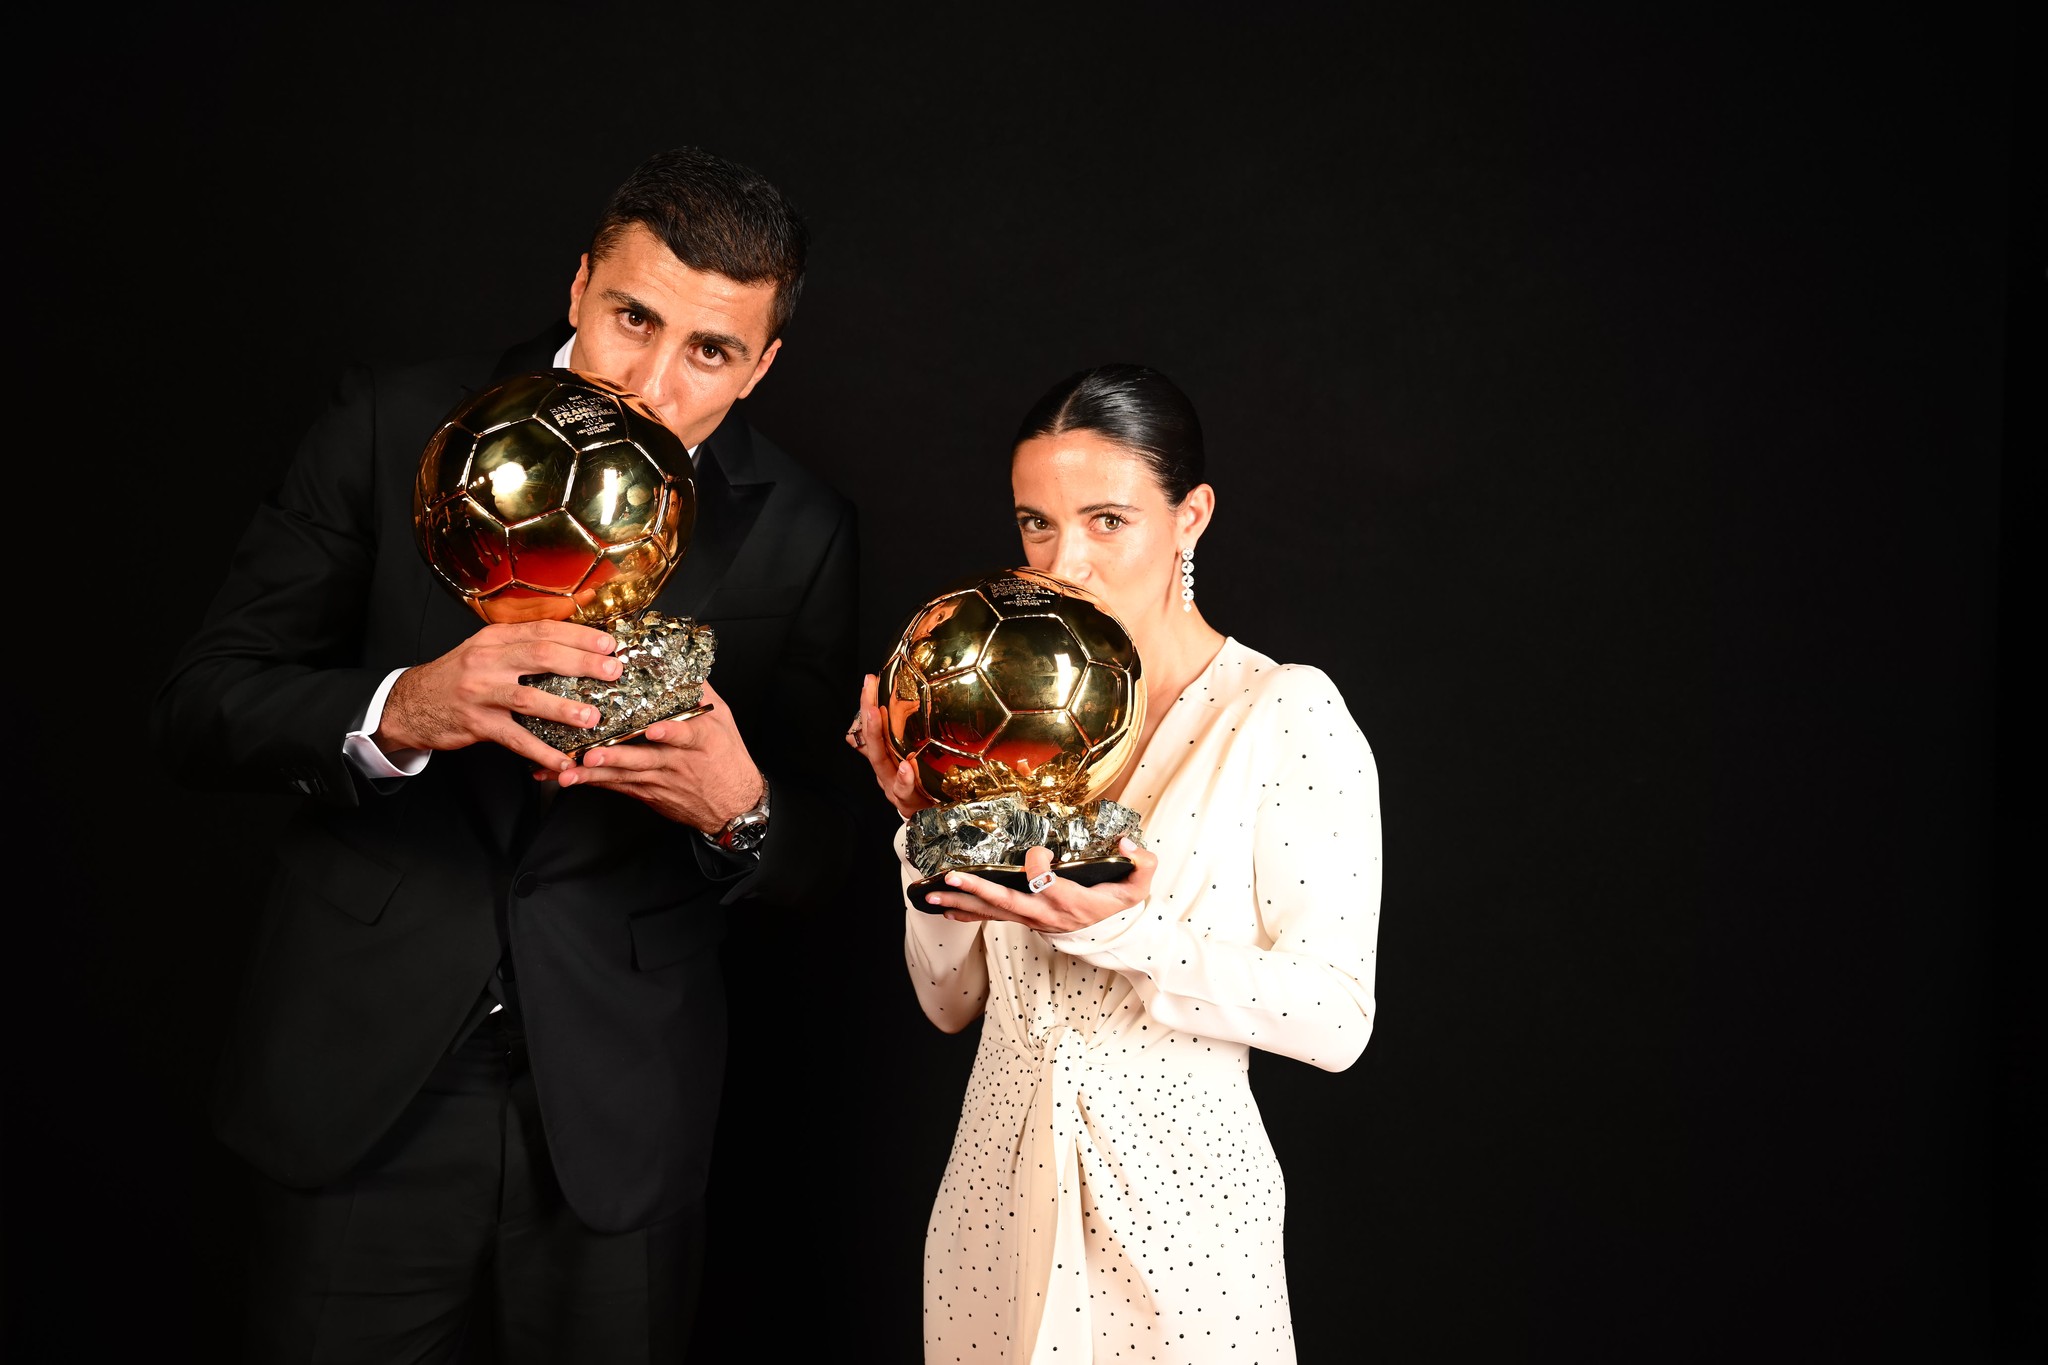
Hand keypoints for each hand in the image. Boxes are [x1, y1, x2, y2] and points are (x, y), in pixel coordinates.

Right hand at [376, 620, 619, 770]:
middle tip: (613, 672)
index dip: (579, 636)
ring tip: (592, 717)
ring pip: (528, 698)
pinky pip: (514, 739)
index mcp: (495, 638)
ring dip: (563, 709)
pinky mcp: (476, 723)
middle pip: (541, 656)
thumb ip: (523, 645)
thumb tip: (575, 643)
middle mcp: (487, 660)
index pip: (543, 630)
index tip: (609, 644)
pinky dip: (541, 752)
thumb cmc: (460, 676)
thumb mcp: (486, 650)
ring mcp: (480, 692)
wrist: (412, 703)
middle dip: (581, 663)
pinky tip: (563, 762)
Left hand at [551, 680, 763, 832]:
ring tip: (569, 772)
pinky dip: (594, 782)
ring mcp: (661, 780)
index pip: (685, 735)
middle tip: (590, 754)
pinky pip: (618, 787)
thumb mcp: (722, 721)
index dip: (668, 733)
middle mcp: (677, 762)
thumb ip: (701, 693)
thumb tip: (681, 661)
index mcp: (700, 742)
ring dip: (595, 774)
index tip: (652, 730)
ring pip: (624, 776)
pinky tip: (570, 779)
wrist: (733, 806)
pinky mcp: (649, 794)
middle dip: (615, 757)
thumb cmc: (728, 760)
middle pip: (643, 760)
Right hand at [848, 672, 933, 819]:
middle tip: (869, 691)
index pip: (871, 728)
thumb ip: (888, 746)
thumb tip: (868, 727)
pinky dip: (904, 779)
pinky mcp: (907, 802)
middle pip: (872, 741)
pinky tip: (906, 766)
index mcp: (884, 759)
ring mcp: (893, 786)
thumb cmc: (917, 787)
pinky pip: (904, 791)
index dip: (867, 704)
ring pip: (881, 763)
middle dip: (868, 714)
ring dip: (877, 738)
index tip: (870, 680)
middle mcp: (884, 771)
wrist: (927, 818)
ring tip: (877, 715)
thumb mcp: (903, 763)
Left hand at [919, 839, 1155, 933]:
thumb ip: (1142, 862)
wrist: (1108, 933)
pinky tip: (943, 907)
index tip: (1040, 850)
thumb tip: (1126, 843)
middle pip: (1007, 902)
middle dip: (978, 889)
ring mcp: (1031, 918)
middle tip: (950, 876)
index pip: (1048, 886)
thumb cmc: (1119, 903)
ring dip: (961, 901)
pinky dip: (966, 911)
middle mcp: (1046, 914)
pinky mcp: (1022, 917)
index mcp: (1073, 903)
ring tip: (931, 893)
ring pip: (992, 911)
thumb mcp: (1139, 884)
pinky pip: (990, 916)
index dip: (1038, 867)